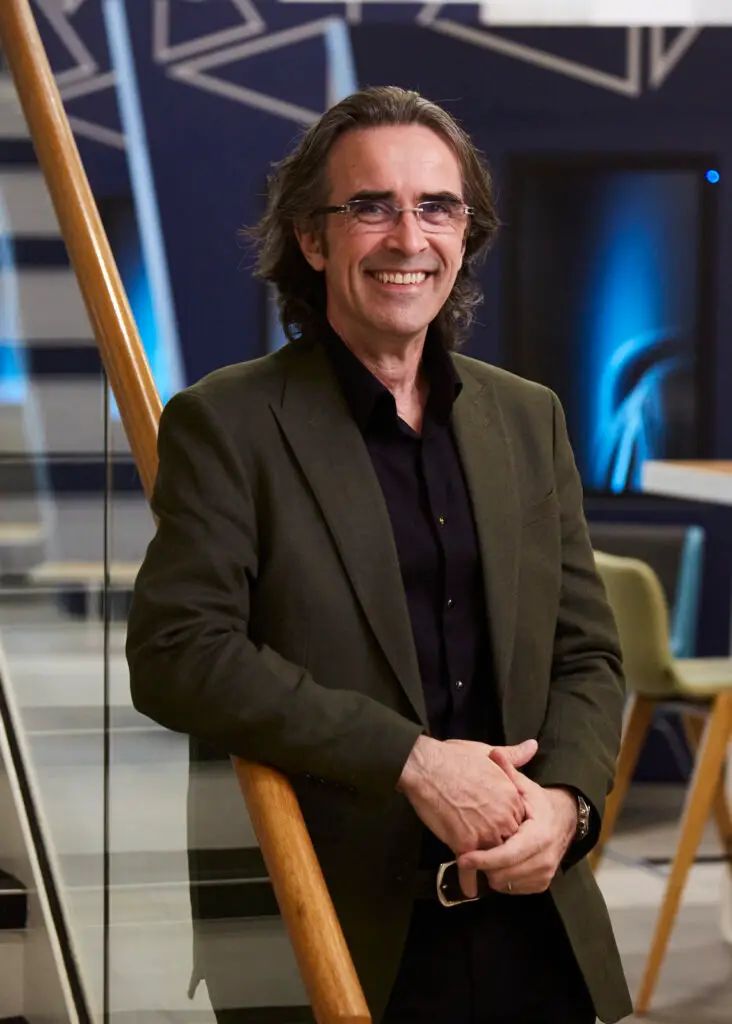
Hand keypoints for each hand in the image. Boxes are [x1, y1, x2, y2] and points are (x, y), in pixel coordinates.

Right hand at [398, 736, 537, 896]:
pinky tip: (468, 889)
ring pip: (493, 860)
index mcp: (512, 797)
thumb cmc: (453, 758)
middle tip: (495, 861)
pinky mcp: (464, 844)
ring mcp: (485, 833)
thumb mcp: (487, 752)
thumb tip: (532, 746)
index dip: (509, 830)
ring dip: (488, 870)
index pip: (519, 824)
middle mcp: (503, 818)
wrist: (427, 768)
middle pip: (509, 844)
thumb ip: (512, 756)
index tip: (503, 835)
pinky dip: (469, 882)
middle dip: (502, 852)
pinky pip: (470, 870)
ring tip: (484, 877)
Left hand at [456, 748, 576, 895]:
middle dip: (483, 866)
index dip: (484, 859)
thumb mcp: (524, 786)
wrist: (564, 820)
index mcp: (540, 835)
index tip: (462, 858)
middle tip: (466, 855)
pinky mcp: (541, 884)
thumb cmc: (537, 803)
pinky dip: (501, 878)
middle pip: (504, 874)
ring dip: (490, 873)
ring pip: (506, 884)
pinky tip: (496, 862)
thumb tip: (493, 754)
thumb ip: (507, 772)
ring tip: (481, 856)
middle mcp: (546, 858)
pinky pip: (513, 889)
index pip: (508, 854)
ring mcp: (545, 874)